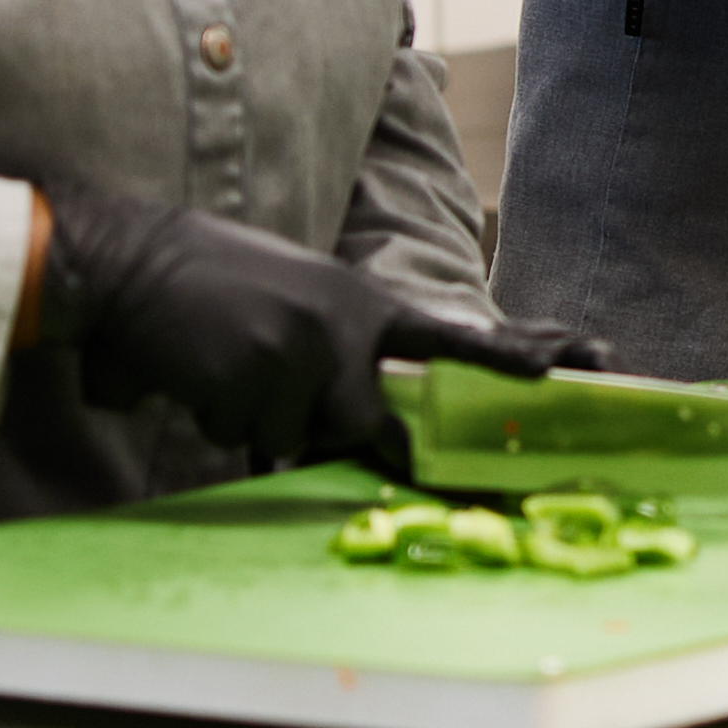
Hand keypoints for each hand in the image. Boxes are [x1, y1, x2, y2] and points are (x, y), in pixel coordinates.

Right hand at [37, 188, 598, 474]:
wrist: (136, 259)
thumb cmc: (221, 286)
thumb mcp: (305, 300)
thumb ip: (348, 353)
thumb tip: (372, 426)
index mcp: (365, 304)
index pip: (456, 339)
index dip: (522, 355)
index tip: (590, 360)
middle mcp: (344, 328)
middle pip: (375, 425)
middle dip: (378, 457)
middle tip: (400, 467)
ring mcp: (298, 353)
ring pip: (299, 440)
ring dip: (260, 424)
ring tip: (230, 371)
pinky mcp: (248, 379)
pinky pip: (246, 439)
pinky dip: (220, 420)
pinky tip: (200, 374)